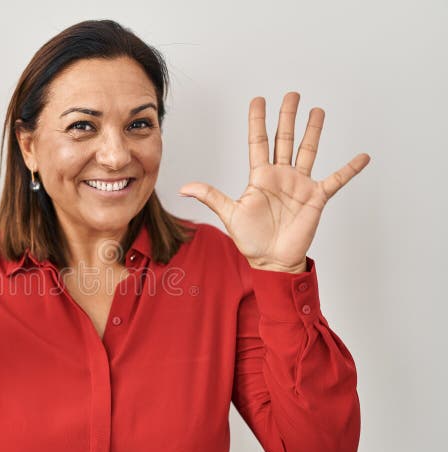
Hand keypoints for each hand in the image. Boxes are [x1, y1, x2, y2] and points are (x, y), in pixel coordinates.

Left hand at [177, 92, 370, 272]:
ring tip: (317, 110)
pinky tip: (362, 156)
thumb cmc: (250, 239)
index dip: (258, 120)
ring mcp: (300, 185)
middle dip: (287, 116)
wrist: (271, 260)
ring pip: (308, 151)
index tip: (259, 99)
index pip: (259, 141)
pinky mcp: (316, 198)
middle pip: (285, 139)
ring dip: (313, 130)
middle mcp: (281, 176)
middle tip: (291, 94)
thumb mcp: (229, 214)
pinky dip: (349, 169)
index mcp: (260, 176)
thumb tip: (184, 187)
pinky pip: (336, 180)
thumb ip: (210, 196)